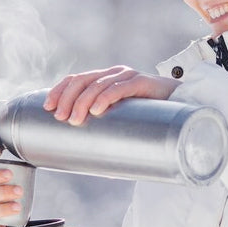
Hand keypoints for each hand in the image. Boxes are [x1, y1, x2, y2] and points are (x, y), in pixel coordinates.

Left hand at [44, 65, 181, 125]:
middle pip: (82, 80)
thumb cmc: (146, 116)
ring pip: (97, 84)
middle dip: (67, 99)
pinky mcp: (142, 83)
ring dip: (82, 102)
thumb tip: (79, 152)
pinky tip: (96, 110)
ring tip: (75, 119)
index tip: (47, 108)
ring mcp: (128, 76)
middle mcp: (113, 74)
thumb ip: (104, 125)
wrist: (180, 107)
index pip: (75, 79)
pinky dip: (105, 98)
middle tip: (60, 118)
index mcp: (104, 79)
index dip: (59, 90)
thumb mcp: (120, 118)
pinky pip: (120, 88)